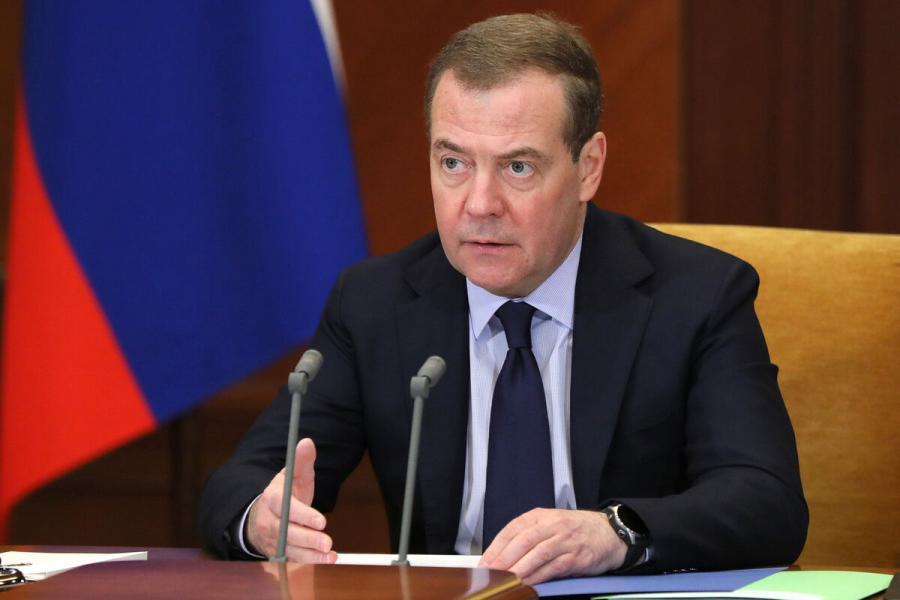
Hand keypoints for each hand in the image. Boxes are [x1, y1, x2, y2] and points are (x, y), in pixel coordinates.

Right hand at [246, 438, 336, 563]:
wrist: (262, 514)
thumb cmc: (284, 493)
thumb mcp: (292, 475)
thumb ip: (301, 461)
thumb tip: (307, 442)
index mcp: (272, 498)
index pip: (285, 508)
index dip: (302, 515)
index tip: (321, 521)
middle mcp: (269, 520)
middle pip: (286, 532)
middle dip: (307, 538)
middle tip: (327, 542)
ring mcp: (272, 539)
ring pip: (290, 549)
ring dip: (311, 554)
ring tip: (330, 554)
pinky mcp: (278, 552)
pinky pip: (294, 559)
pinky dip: (311, 560)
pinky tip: (328, 559)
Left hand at [479, 508, 626, 584]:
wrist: (609, 532)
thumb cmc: (575, 530)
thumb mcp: (550, 524)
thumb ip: (528, 536)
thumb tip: (502, 556)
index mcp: (541, 516)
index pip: (512, 529)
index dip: (496, 546)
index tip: (485, 562)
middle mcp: (552, 525)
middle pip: (522, 541)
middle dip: (503, 559)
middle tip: (491, 573)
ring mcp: (565, 540)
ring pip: (536, 554)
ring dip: (519, 569)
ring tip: (506, 579)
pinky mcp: (576, 557)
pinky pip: (553, 567)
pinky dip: (538, 576)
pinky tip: (527, 583)